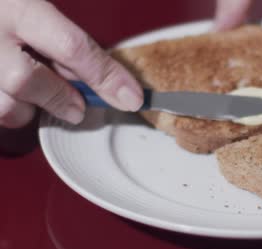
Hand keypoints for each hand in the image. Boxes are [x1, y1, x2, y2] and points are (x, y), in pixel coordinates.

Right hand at [0, 0, 142, 127]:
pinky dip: (7, 108)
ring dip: (27, 107)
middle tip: (77, 105)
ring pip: (4, 105)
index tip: (132, 97)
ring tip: (33, 91)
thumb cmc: (4, 6)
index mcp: (16, 6)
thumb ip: (60, 36)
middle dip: (59, 98)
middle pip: (26, 82)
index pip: (71, 45)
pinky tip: (10, 91)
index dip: (106, 76)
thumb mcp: (31, 5)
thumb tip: (100, 77)